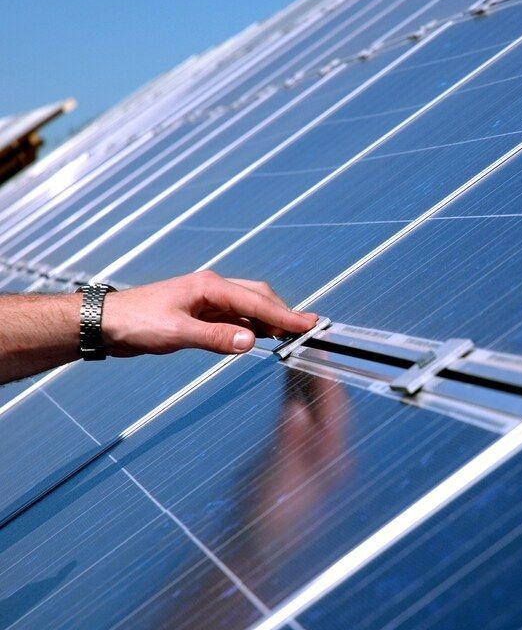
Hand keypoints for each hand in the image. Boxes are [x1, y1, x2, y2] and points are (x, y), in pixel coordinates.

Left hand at [101, 270, 317, 356]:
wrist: (104, 322)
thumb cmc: (135, 322)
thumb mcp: (175, 333)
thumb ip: (214, 338)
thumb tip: (251, 342)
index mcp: (210, 287)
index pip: (256, 302)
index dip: (285, 315)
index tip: (309, 325)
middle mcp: (212, 289)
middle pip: (258, 298)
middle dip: (283, 313)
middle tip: (306, 330)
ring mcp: (207, 301)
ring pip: (248, 308)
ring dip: (269, 321)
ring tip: (289, 335)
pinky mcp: (200, 314)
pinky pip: (235, 318)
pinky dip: (251, 327)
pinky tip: (259, 337)